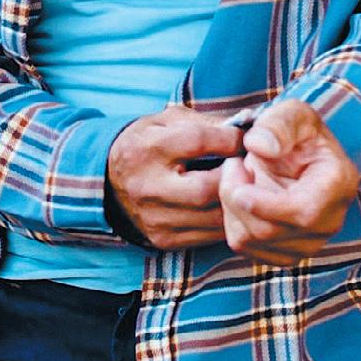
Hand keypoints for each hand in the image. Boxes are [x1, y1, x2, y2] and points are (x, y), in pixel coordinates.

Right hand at [105, 106, 246, 248]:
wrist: (108, 180)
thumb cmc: (147, 143)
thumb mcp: (167, 121)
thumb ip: (205, 122)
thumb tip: (248, 126)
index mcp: (148, 148)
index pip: (196, 142)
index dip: (229, 139)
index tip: (245, 139)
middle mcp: (148, 186)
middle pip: (206, 188)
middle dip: (236, 178)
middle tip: (251, 169)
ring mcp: (155, 217)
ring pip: (212, 217)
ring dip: (236, 203)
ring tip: (246, 189)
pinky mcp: (163, 238)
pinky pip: (208, 236)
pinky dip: (226, 222)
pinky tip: (230, 208)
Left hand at [219, 99, 359, 265]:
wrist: (300, 157)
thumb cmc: (297, 133)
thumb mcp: (292, 114)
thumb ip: (278, 124)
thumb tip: (259, 146)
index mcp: (338, 185)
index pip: (302, 212)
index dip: (265, 205)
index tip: (239, 187)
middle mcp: (329, 222)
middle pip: (268, 230)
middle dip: (236, 197)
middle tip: (232, 165)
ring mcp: (310, 244)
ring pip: (251, 242)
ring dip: (231, 207)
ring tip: (241, 178)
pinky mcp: (287, 254)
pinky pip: (246, 249)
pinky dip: (233, 222)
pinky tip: (243, 199)